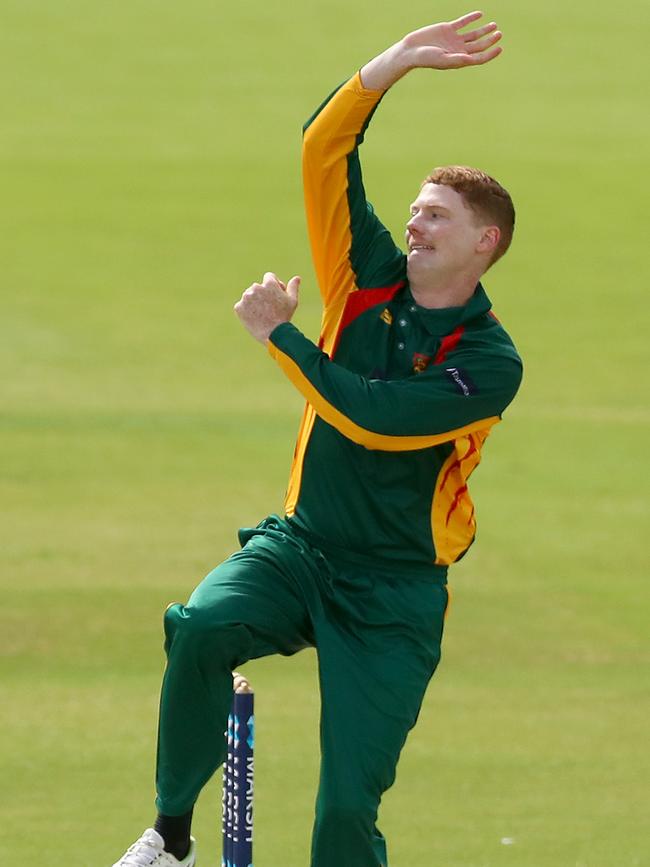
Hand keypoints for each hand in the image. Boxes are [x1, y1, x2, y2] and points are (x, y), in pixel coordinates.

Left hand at [234, 272, 300, 343]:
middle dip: (263, 294)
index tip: (276, 296)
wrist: (273, 334)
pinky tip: (254, 317)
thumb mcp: (292, 301)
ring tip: (262, 313)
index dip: (274, 286)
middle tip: (269, 308)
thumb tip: (297, 278)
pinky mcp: (239, 307)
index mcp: (269, 283)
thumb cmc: (285, 317)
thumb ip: (293, 287)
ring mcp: (246, 297)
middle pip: (258, 287)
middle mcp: (256, 287)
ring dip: (254, 302)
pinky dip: (246, 311)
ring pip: (249, 296)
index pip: (269, 277)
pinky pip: (242, 306)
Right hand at [360, 11, 502, 89]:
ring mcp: (453, 39)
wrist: (411, 50)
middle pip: (478, 45)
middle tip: (499, 33)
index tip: (500, 48)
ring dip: (484, 30)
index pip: (478, 58)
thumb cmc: (426, 58)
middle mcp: (458, 50)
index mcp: (459, 60)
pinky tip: (480, 14)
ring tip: (494, 25)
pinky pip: (462, 22)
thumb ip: (457, 59)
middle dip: (489, 40)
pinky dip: (471, 18)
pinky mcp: (448, 29)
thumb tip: (471, 59)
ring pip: (473, 34)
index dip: (490, 54)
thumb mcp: (443, 60)